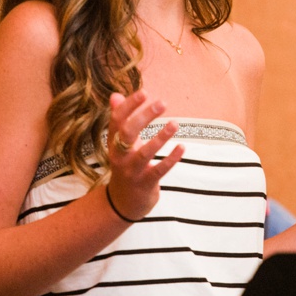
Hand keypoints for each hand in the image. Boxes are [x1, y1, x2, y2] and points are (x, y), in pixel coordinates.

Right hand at [105, 91, 183, 220]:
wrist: (123, 203)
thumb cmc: (126, 165)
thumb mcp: (120, 144)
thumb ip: (119, 120)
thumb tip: (115, 95)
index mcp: (113, 143)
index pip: (117, 120)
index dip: (129, 105)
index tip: (145, 92)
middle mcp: (119, 156)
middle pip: (128, 132)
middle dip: (144, 116)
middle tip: (162, 102)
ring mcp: (132, 171)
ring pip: (145, 152)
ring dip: (161, 137)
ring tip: (175, 123)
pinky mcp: (145, 183)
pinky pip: (160, 170)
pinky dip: (171, 159)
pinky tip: (182, 147)